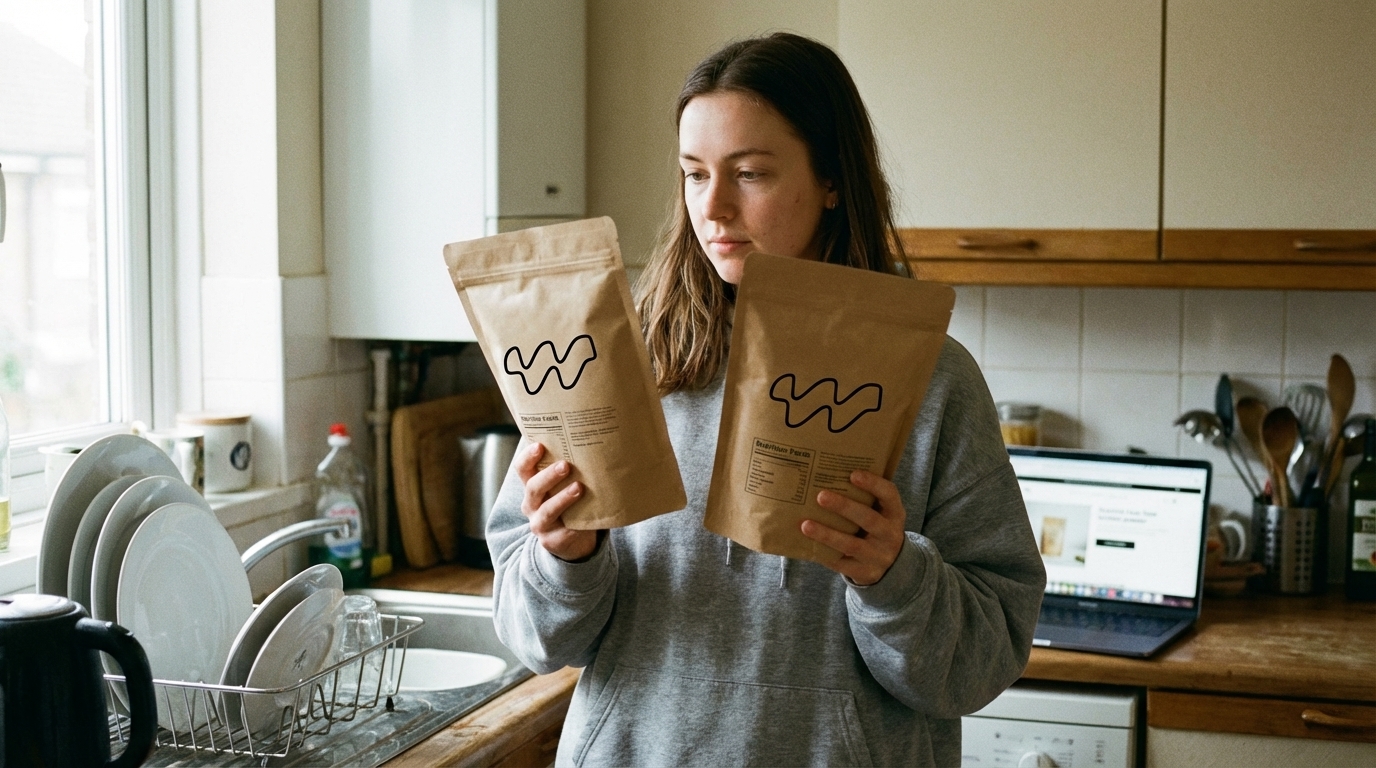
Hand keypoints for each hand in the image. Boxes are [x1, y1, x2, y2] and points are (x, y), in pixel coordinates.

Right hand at [516, 442, 598, 561]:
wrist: (573, 541)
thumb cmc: (570, 505)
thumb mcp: (564, 486)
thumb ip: (568, 470)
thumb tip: (590, 443)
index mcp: (532, 487)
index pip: (522, 469)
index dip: (528, 457)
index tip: (540, 445)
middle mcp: (531, 505)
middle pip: (533, 488)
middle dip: (548, 476)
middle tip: (565, 465)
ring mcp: (540, 524)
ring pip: (547, 510)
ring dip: (562, 498)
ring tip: (579, 487)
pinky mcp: (553, 540)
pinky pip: (563, 531)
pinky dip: (575, 524)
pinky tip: (586, 518)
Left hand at [801, 470, 906, 585]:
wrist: (891, 567)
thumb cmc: (876, 529)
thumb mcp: (881, 513)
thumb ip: (865, 498)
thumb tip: (829, 474)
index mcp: (894, 514)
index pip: (889, 495)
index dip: (873, 484)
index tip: (853, 474)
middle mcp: (890, 535)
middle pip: (868, 519)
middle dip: (844, 507)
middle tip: (820, 496)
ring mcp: (878, 556)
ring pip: (851, 544)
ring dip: (827, 534)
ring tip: (805, 525)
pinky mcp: (865, 572)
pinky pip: (841, 564)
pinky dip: (824, 554)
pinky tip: (807, 545)